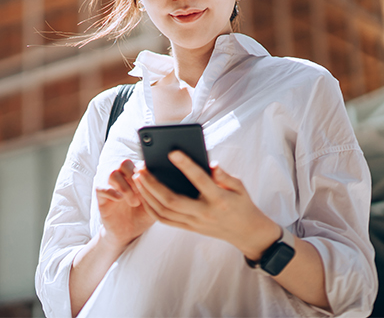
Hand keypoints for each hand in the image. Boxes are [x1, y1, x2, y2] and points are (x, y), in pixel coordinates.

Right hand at [95, 159, 155, 249]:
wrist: (128, 233)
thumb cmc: (142, 216)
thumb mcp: (155, 203)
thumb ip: (159, 191)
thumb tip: (167, 180)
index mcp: (134, 175)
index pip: (138, 163)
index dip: (146, 172)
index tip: (153, 185)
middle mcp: (121, 177)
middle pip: (124, 163)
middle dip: (135, 178)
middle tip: (143, 193)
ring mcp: (109, 185)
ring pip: (113, 174)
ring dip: (126, 188)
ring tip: (134, 202)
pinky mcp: (100, 196)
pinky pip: (102, 188)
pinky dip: (112, 193)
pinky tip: (120, 200)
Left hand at [133, 151, 279, 259]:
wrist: (246, 232)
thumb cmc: (241, 203)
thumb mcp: (239, 187)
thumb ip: (224, 176)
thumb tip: (211, 164)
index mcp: (219, 199)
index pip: (200, 180)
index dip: (186, 165)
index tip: (172, 152)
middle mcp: (204, 213)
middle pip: (172, 200)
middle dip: (153, 184)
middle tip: (141, 167)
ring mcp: (194, 223)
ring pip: (164, 211)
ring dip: (147, 194)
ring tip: (137, 178)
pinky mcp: (188, 228)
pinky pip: (164, 220)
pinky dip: (150, 207)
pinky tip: (143, 194)